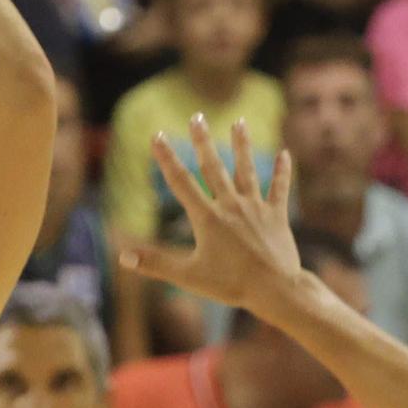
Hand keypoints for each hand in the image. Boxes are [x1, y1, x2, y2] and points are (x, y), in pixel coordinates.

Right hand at [119, 117, 302, 313]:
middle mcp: (230, 206)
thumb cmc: (230, 285)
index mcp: (207, 218)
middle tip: (197, 117)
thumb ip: (155, 263)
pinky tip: (285, 154)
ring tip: (239, 122)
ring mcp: (255, 208)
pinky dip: (282, 172)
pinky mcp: (277, 216)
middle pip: (214, 167)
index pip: (181, 182)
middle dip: (203, 141)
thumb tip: (122, 257)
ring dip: (242, 145)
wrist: (275, 290)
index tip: (158, 136)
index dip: (167, 158)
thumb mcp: (188, 276)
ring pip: (247, 170)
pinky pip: (279, 189)